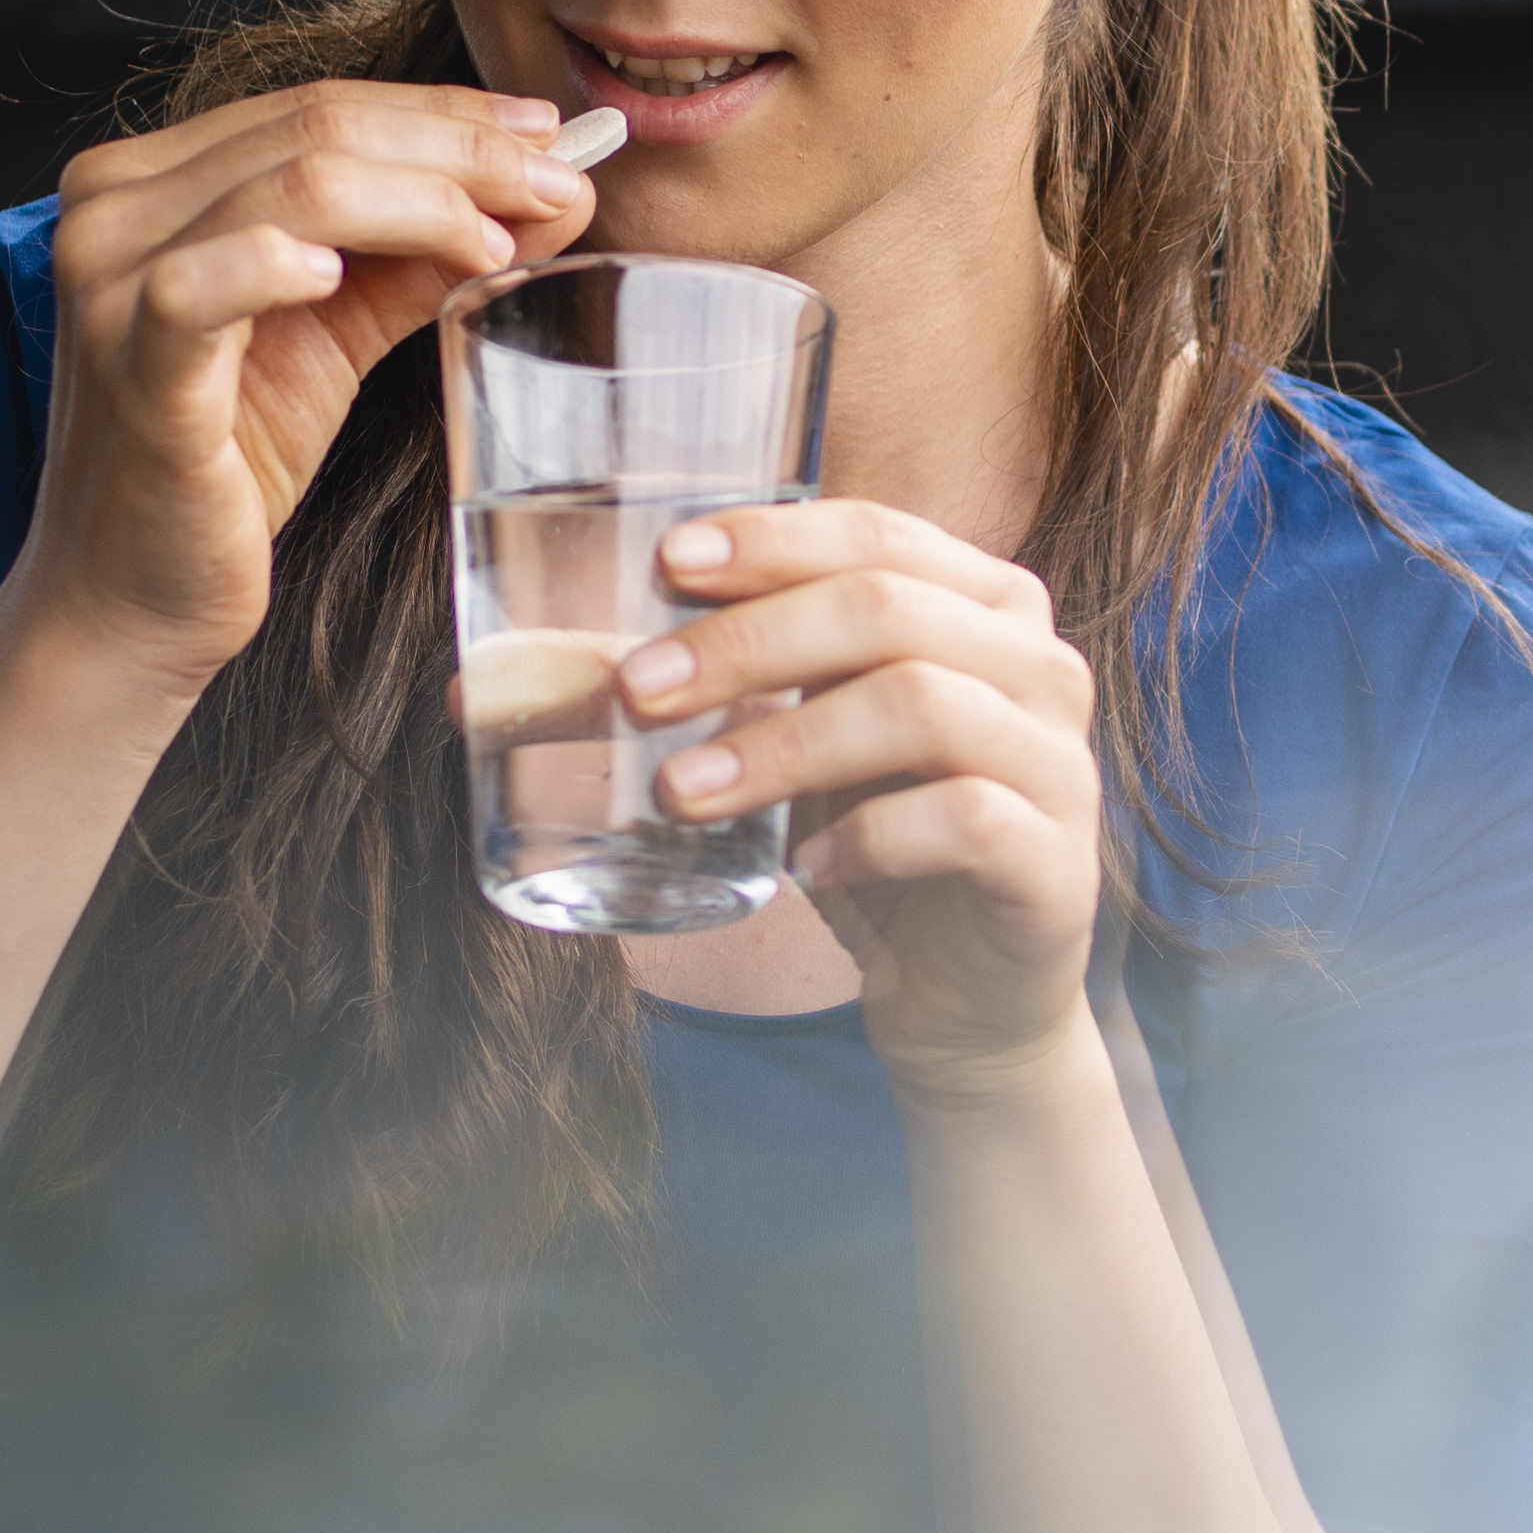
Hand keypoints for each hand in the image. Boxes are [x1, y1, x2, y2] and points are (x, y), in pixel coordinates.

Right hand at [18, 84, 593, 687]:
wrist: (136, 600)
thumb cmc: (227, 462)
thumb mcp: (336, 332)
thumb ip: (424, 255)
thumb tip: (550, 191)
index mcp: (152, 178)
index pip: (316, 107)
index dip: (444, 115)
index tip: (549, 137)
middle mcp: (112, 207)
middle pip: (312, 131)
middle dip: (457, 152)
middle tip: (558, 184)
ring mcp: (108, 282)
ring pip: (287, 188)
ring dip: (421, 203)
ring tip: (499, 240)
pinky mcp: (129, 366)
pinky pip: (205, 287)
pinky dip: (284, 264)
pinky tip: (346, 277)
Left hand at [614, 501, 1107, 1083]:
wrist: (970, 999)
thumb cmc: (867, 847)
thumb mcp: (780, 759)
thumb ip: (682, 702)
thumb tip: (474, 686)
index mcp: (980, 605)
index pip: (876, 533)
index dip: (769, 538)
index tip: (664, 567)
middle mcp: (1036, 663)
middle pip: (886, 609)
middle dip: (747, 642)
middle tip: (638, 695)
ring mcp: (1058, 759)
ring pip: (920, 705)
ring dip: (783, 743)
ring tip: (681, 794)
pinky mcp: (1055, 859)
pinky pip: (962, 820)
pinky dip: (866, 839)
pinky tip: (802, 871)